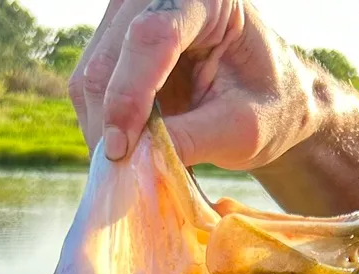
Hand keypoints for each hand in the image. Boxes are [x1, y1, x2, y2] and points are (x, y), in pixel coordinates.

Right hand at [69, 0, 325, 168]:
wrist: (269, 94)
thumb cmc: (268, 105)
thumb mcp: (244, 129)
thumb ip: (195, 139)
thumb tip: (137, 160)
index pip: (153, 36)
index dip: (130, 94)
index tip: (121, 150)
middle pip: (111, 56)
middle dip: (110, 121)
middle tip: (123, 173)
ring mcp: (132, 14)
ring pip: (90, 75)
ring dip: (102, 128)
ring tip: (132, 164)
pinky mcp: (115, 42)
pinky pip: (89, 88)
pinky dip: (102, 125)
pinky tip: (129, 147)